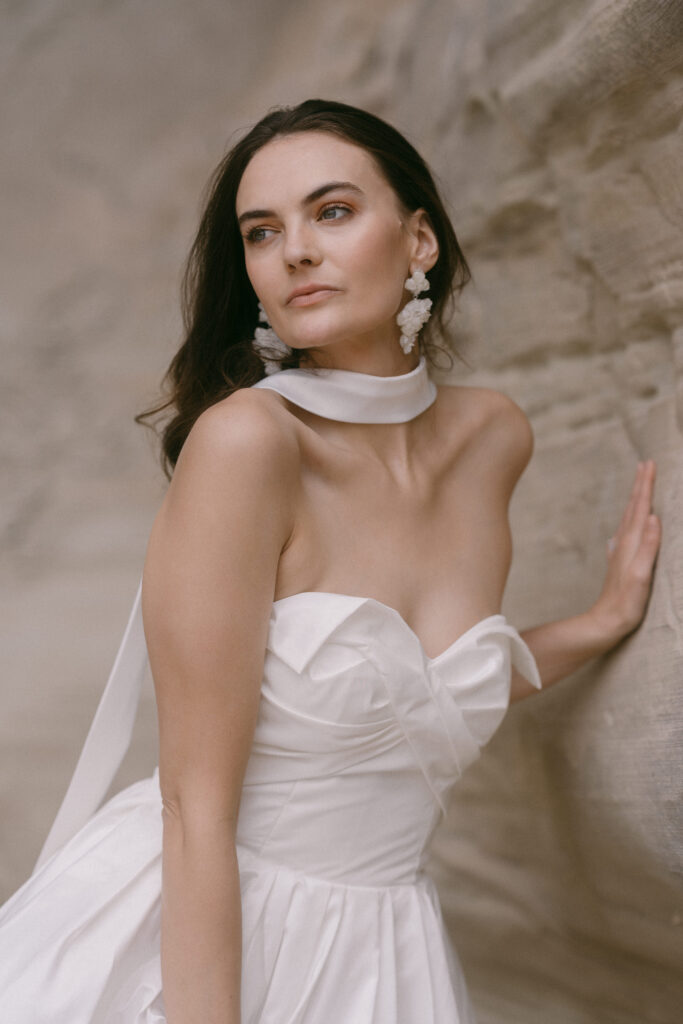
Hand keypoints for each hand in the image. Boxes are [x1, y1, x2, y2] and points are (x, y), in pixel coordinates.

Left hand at [592, 460, 660, 642]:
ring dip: (636, 500)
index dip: (645, 486)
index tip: (649, 464)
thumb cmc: (626, 603)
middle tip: (645, 464)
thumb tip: (654, 517)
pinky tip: (630, 525)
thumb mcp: (641, 575)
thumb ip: (648, 547)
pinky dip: (632, 521)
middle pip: (633, 508)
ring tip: (641, 486)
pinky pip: (628, 533)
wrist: (605, 622)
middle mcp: (624, 544)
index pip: (641, 508)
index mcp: (631, 543)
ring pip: (629, 518)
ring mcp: (621, 552)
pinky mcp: (621, 562)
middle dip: (640, 485)